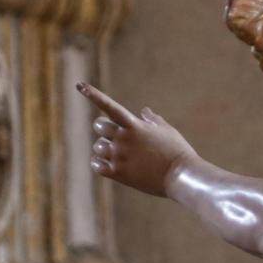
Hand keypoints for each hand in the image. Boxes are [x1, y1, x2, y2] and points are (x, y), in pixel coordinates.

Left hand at [76, 82, 197, 197]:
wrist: (183, 177)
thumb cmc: (178, 152)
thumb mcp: (167, 131)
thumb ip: (153, 120)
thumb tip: (144, 111)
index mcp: (134, 125)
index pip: (109, 106)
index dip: (93, 95)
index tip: (79, 85)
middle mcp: (123, 138)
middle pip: (99, 126)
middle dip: (105, 129)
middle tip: (116, 136)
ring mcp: (120, 156)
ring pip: (98, 147)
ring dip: (105, 149)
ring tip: (123, 156)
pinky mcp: (119, 173)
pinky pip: (96, 165)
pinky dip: (99, 164)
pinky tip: (108, 166)